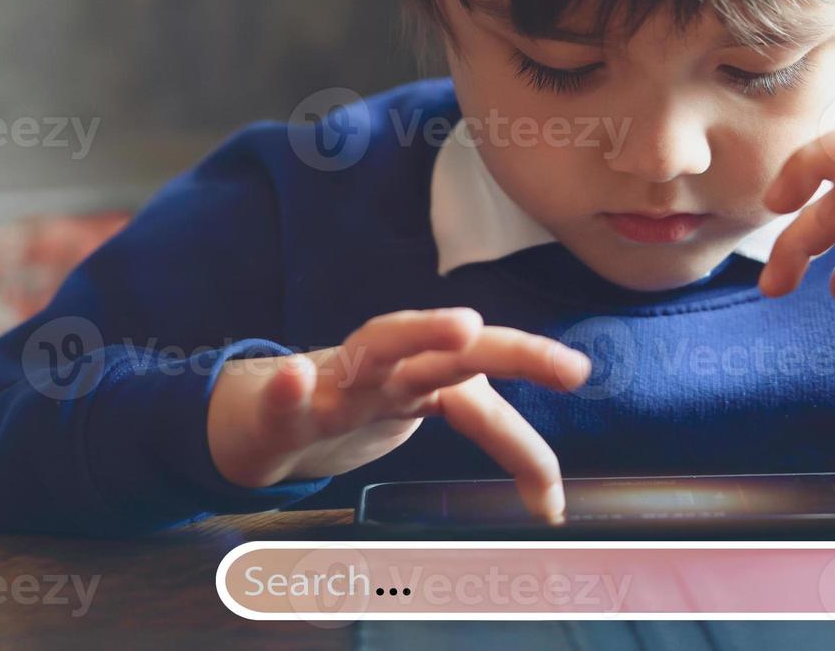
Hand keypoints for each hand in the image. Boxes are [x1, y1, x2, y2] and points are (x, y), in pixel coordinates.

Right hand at [206, 307, 591, 520]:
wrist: (265, 410)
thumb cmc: (365, 404)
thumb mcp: (435, 408)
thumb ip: (497, 439)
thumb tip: (555, 507)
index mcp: (430, 374)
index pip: (487, 405)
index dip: (524, 451)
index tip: (553, 505)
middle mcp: (393, 369)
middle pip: (455, 354)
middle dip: (514, 353)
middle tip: (568, 367)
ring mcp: (339, 383)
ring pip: (379, 346)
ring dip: (421, 331)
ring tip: (465, 326)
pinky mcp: (281, 409)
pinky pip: (283, 398)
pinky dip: (288, 388)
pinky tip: (292, 379)